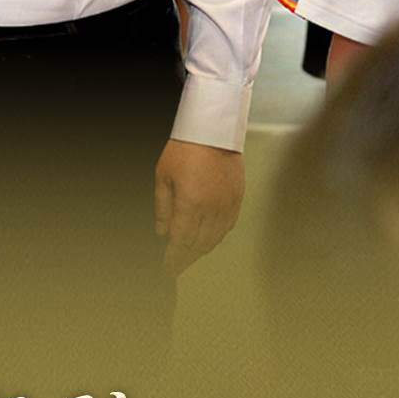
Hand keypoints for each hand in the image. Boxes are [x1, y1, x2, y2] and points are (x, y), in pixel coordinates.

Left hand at [154, 139, 244, 277]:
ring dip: (201, 250)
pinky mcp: (237, 199)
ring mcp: (226, 205)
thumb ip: (162, 208)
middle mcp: (211, 209)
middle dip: (186, 258)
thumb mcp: (163, 177)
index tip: (167, 267)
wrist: (213, 130)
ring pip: (214, 238)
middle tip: (177, 266)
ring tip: (190, 256)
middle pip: (198, 244)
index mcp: (190, 204)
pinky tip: (209, 240)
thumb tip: (161, 232)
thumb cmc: (185, 148)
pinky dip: (216, 238)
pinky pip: (227, 227)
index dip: (173, 257)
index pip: (180, 241)